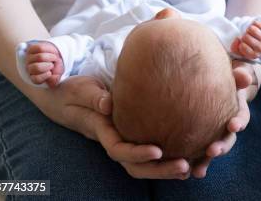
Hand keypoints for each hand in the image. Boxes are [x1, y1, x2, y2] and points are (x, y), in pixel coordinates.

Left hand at [25, 41, 63, 86]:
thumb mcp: (57, 75)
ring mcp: (29, 58)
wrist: (54, 58)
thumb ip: (54, 79)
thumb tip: (51, 77)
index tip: (50, 73)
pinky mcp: (31, 49)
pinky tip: (51, 52)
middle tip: (52, 65)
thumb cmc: (55, 69)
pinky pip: (40, 48)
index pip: (36, 79)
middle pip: (37, 67)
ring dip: (51, 57)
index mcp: (35, 78)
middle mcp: (29, 68)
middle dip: (49, 65)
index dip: (45, 76)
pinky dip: (49, 50)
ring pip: (40, 57)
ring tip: (54, 58)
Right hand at [34, 76, 190, 178]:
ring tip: (193, 167)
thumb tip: (108, 104)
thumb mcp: (81, 89)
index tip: (158, 150)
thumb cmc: (75, 90)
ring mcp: (126, 141)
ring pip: (146, 164)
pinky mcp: (135, 135)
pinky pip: (152, 153)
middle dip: (160, 170)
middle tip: (185, 166)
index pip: (119, 151)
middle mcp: (116, 140)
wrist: (68, 96)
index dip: (138, 154)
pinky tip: (192, 157)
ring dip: (168, 169)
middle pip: (136, 166)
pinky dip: (170, 158)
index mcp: (103, 131)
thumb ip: (93, 97)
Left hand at [183, 60, 256, 177]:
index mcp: (236, 112)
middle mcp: (226, 128)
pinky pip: (196, 156)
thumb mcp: (232, 74)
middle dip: (221, 147)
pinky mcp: (199, 142)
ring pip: (211, 153)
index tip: (234, 125)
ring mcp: (213, 137)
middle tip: (212, 151)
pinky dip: (190, 164)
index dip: (239, 122)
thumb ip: (239, 75)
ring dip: (205, 163)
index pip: (241, 118)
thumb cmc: (222, 79)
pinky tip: (181, 173)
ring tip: (197, 172)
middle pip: (227, 140)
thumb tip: (244, 76)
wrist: (209, 85)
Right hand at [231, 21, 260, 59]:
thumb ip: (234, 47)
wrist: (259, 40)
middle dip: (244, 36)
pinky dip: (253, 24)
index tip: (243, 44)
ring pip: (252, 29)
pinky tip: (255, 29)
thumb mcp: (240, 49)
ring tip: (250, 33)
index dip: (240, 43)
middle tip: (247, 37)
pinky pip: (256, 23)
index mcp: (254, 55)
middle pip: (246, 37)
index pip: (242, 46)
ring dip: (248, 29)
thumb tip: (237, 39)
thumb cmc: (248, 45)